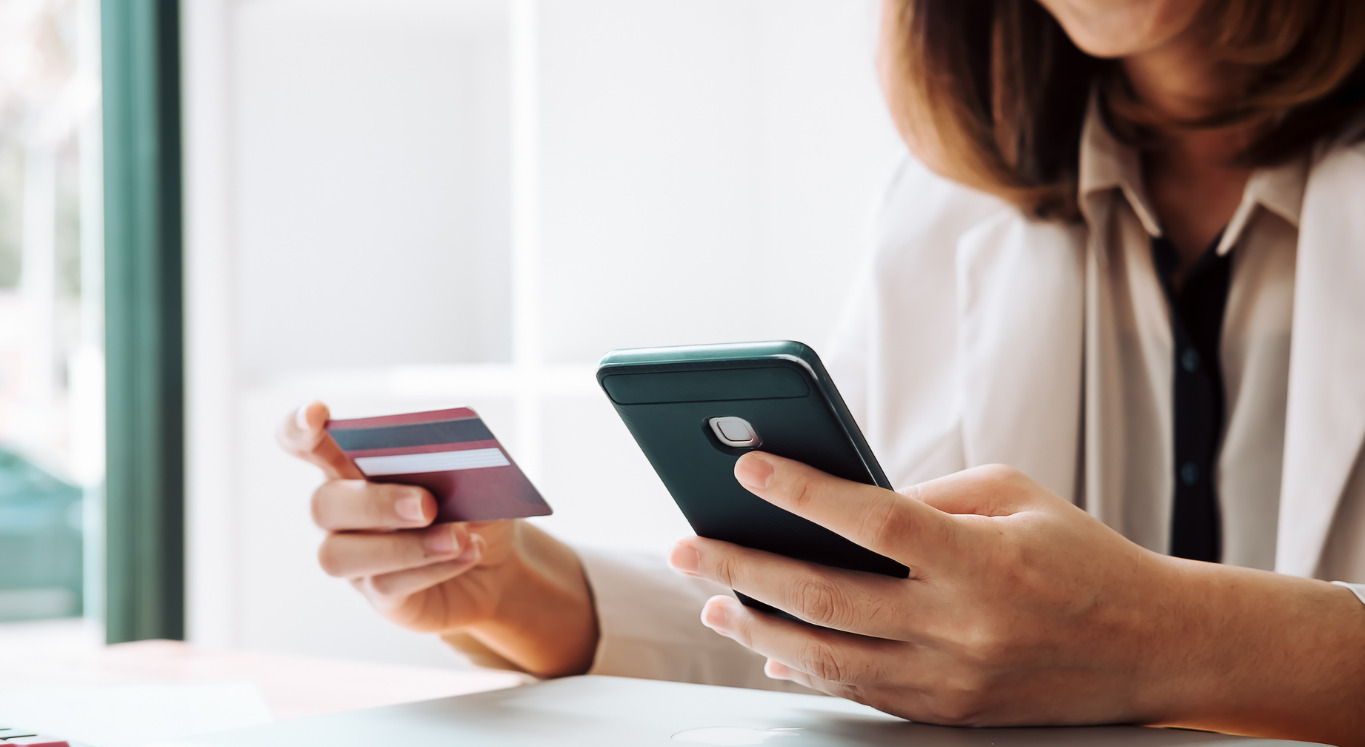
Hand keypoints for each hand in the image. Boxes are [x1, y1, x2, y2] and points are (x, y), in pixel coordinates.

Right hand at [278, 401, 598, 675]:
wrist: (499, 562)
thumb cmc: (472, 506)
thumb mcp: (470, 474)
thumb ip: (447, 458)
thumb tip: (442, 455)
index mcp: (352, 465)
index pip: (303, 441)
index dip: (299, 427)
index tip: (317, 413)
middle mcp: (342, 512)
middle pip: (324, 504)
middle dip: (374, 503)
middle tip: (427, 505)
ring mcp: (355, 558)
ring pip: (342, 554)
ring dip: (404, 546)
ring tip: (459, 537)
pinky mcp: (379, 595)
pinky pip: (387, 584)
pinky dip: (433, 566)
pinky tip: (469, 551)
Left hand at [667, 453, 1364, 742]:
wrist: (1152, 646)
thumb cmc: (1079, 554)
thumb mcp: (1012, 495)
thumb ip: (925, 496)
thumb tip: (837, 503)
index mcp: (982, 558)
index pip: (873, 521)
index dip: (802, 493)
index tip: (747, 466)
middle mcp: (962, 626)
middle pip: (825, 598)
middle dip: (742, 568)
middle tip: (686, 545)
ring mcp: (952, 680)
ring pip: (826, 659)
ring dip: (755, 627)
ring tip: (712, 597)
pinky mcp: (949, 713)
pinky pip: (858, 691)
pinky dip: (804, 666)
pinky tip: (766, 643)